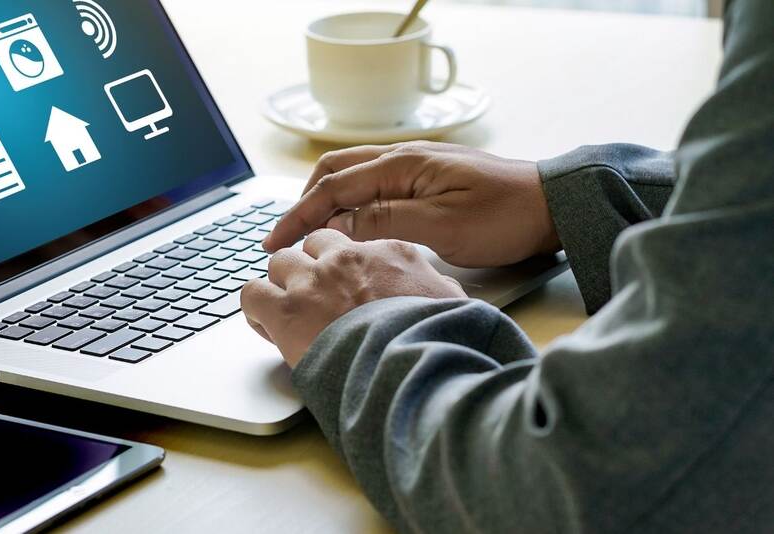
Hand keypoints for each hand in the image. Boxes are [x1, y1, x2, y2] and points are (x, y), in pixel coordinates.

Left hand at [241, 230, 465, 366]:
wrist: (411, 367)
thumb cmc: (435, 341)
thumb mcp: (452, 305)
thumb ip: (439, 291)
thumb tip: (446, 296)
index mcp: (387, 253)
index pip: (350, 243)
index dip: (341, 265)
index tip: (342, 286)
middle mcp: (345, 259)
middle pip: (311, 245)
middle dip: (310, 268)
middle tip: (314, 299)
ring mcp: (312, 281)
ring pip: (278, 262)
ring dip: (282, 285)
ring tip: (289, 313)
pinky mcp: (285, 309)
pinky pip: (252, 293)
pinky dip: (255, 308)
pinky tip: (266, 325)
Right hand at [262, 141, 560, 267]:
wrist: (553, 206)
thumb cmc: (505, 216)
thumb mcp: (441, 227)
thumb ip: (384, 221)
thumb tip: (338, 224)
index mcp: (401, 165)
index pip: (332, 189)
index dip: (297, 216)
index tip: (273, 242)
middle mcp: (403, 158)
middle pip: (333, 173)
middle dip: (302, 204)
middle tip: (284, 237)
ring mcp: (415, 165)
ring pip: (351, 176)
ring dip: (324, 201)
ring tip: (308, 232)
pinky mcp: (427, 178)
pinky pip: (373, 184)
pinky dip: (349, 201)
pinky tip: (349, 223)